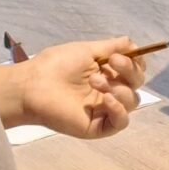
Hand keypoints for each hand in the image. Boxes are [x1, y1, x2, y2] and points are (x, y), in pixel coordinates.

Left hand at [17, 36, 144, 138]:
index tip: (122, 54)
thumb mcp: (86, 50)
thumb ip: (111, 47)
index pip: (134, 70)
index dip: (135, 63)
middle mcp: (108, 91)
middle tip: (112, 62)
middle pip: (136, 85)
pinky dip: (119, 110)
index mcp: (106, 73)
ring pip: (131, 102)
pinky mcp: (98, 126)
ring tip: (95, 82)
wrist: (32, 85)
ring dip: (119, 88)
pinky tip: (107, 100)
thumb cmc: (55, 65)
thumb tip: (132, 42)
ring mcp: (103, 110)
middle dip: (129, 71)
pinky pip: (121, 122)